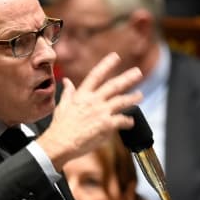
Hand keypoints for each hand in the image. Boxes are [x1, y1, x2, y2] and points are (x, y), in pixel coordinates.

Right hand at [38, 53, 142, 170]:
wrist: (61, 143)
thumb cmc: (60, 127)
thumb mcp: (62, 105)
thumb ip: (68, 92)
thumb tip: (67, 81)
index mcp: (82, 95)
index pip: (96, 75)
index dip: (106, 64)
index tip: (115, 57)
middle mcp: (93, 101)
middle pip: (114, 85)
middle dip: (127, 78)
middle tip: (137, 72)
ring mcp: (101, 112)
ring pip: (121, 101)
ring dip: (132, 98)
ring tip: (140, 96)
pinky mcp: (106, 125)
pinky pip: (122, 120)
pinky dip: (128, 121)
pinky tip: (131, 122)